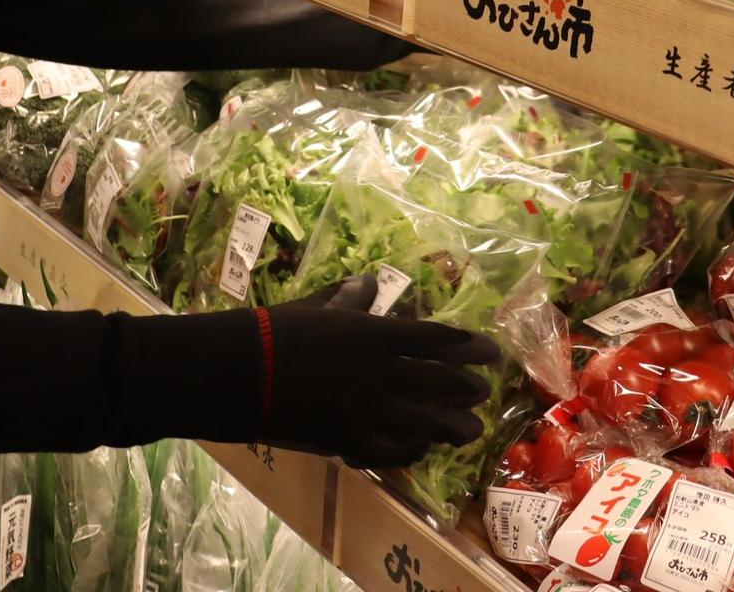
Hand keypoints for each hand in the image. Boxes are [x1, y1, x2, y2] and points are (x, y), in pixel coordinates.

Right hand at [258, 276, 499, 468]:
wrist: (244, 374)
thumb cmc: (278, 332)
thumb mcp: (316, 307)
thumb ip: (349, 298)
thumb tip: (370, 281)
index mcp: (375, 335)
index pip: (434, 339)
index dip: (466, 346)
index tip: (489, 350)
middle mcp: (381, 373)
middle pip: (437, 382)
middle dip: (466, 387)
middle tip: (484, 391)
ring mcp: (367, 410)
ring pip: (424, 422)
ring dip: (452, 426)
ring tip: (471, 432)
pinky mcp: (349, 440)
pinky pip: (391, 451)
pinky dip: (409, 451)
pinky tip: (420, 451)